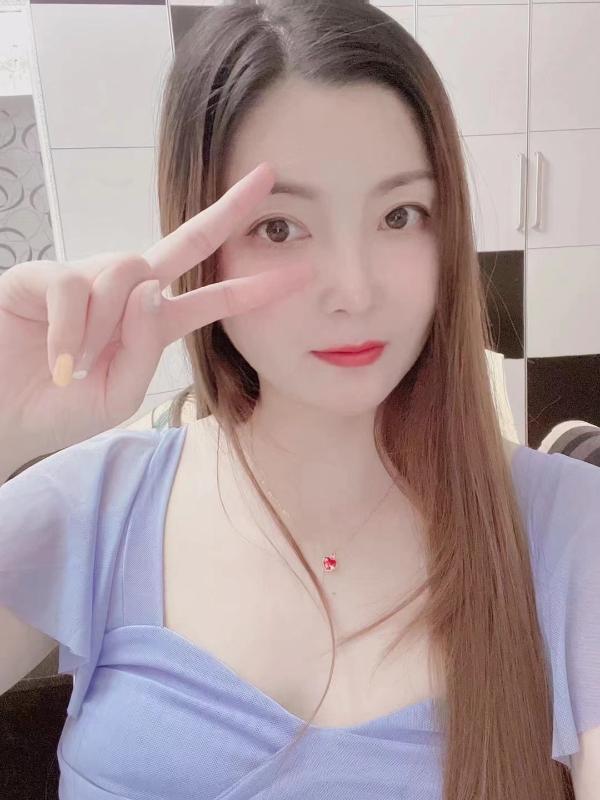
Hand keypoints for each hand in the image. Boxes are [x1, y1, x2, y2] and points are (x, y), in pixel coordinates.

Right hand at [0, 162, 312, 459]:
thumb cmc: (63, 407)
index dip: (253, 287)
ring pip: (126, 272)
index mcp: (154, 324)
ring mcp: (86, 278)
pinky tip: (57, 360)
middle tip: (268, 177)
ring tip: (76, 365)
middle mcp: (127, 293)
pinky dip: (67, 332)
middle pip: (185, 241)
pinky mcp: (42, 275)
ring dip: (106, 325)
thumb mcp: (120, 393)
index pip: (212, 298)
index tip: (298, 271)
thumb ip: (145, 347)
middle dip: (228, 211)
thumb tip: (153, 284)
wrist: (7, 416)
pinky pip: (72, 288)